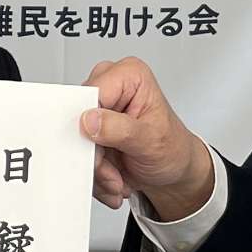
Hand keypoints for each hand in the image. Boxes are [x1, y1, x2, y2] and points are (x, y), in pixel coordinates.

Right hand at [82, 57, 214, 219]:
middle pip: (79, 119)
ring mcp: (99, 110)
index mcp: (129, 76)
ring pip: (76, 141)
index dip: (89, 123)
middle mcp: (111, 87)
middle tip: (113, 171)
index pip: (91, 93)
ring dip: (95, 167)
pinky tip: (113, 175)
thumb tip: (90, 120)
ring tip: (117, 175)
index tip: (99, 149)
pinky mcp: (91, 131)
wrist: (175, 170)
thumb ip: (120, 129)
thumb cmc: (173, 148)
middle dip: (94, 154)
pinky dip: (94, 172)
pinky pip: (79, 153)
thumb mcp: (152, 140)